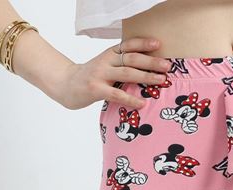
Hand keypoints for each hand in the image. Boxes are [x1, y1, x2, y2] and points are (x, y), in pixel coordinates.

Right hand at [53, 37, 170, 110]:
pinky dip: (131, 98)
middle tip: (167, 65)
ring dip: (146, 76)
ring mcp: (100, 75)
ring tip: (161, 80)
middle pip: (131, 58)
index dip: (143, 43)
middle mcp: (105, 61)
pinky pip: (117, 94)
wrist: (65, 85)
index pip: (128, 45)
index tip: (158, 44)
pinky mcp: (96, 90)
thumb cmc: (90, 78)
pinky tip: (142, 103)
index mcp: (109, 54)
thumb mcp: (104, 66)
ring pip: (127, 74)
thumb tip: (144, 70)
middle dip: (151, 61)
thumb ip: (120, 66)